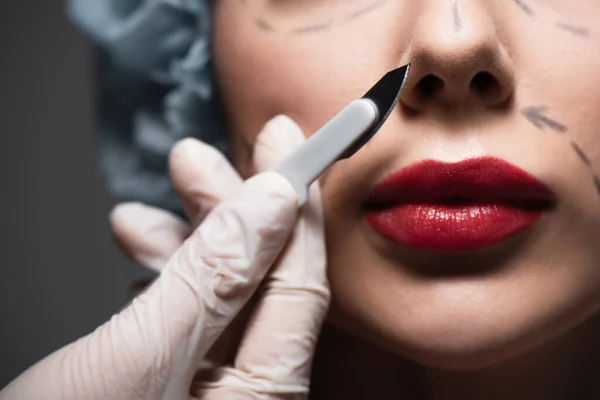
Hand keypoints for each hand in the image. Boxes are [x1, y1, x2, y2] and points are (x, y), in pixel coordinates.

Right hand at [0, 116, 329, 398]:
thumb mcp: (139, 360)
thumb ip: (213, 281)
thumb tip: (270, 205)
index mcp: (265, 397)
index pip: (301, 280)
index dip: (297, 204)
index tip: (291, 141)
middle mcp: (253, 396)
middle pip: (261, 281)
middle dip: (229, 212)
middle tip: (196, 158)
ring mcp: (216, 392)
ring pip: (219, 293)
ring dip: (184, 242)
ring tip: (144, 207)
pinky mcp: (180, 387)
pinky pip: (188, 319)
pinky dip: (163, 280)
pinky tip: (142, 255)